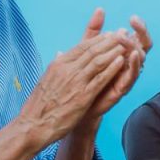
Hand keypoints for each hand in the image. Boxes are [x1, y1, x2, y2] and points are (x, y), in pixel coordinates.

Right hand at [15, 20, 128, 145]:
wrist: (34, 124)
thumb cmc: (39, 105)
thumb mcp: (45, 79)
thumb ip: (56, 66)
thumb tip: (59, 53)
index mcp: (58, 64)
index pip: (81, 47)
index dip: (97, 39)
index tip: (109, 34)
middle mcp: (67, 69)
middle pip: (92, 50)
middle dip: (109, 41)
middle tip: (122, 34)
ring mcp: (75, 82)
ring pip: (98, 61)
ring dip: (113, 51)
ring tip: (126, 45)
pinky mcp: (83, 96)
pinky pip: (101, 78)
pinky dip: (112, 68)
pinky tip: (121, 62)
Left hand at [84, 11, 152, 120]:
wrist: (75, 100)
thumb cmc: (83, 73)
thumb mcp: (86, 48)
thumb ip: (94, 30)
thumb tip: (100, 9)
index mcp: (122, 52)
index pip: (136, 36)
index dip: (138, 27)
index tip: (133, 18)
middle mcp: (127, 62)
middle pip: (143, 46)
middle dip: (142, 33)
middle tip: (136, 24)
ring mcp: (126, 75)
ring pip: (140, 59)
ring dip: (136, 47)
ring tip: (128, 38)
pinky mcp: (123, 87)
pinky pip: (133, 75)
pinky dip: (135, 65)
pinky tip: (134, 55)